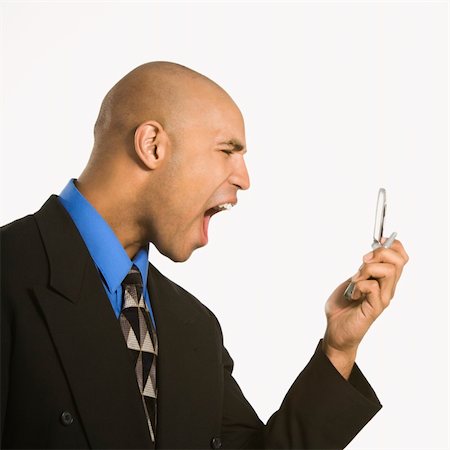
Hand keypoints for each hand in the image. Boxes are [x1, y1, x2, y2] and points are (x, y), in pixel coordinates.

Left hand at [322, 239, 408, 377]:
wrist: (335, 330)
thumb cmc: (342, 307)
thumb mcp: (352, 281)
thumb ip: (363, 269)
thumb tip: (369, 255)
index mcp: (384, 280)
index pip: (401, 257)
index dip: (392, 246)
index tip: (377, 243)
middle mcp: (387, 288)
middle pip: (399, 260)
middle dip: (378, 254)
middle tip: (362, 264)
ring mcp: (383, 298)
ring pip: (388, 270)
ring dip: (367, 270)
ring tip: (355, 281)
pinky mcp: (375, 308)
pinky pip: (372, 286)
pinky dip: (359, 285)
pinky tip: (353, 294)